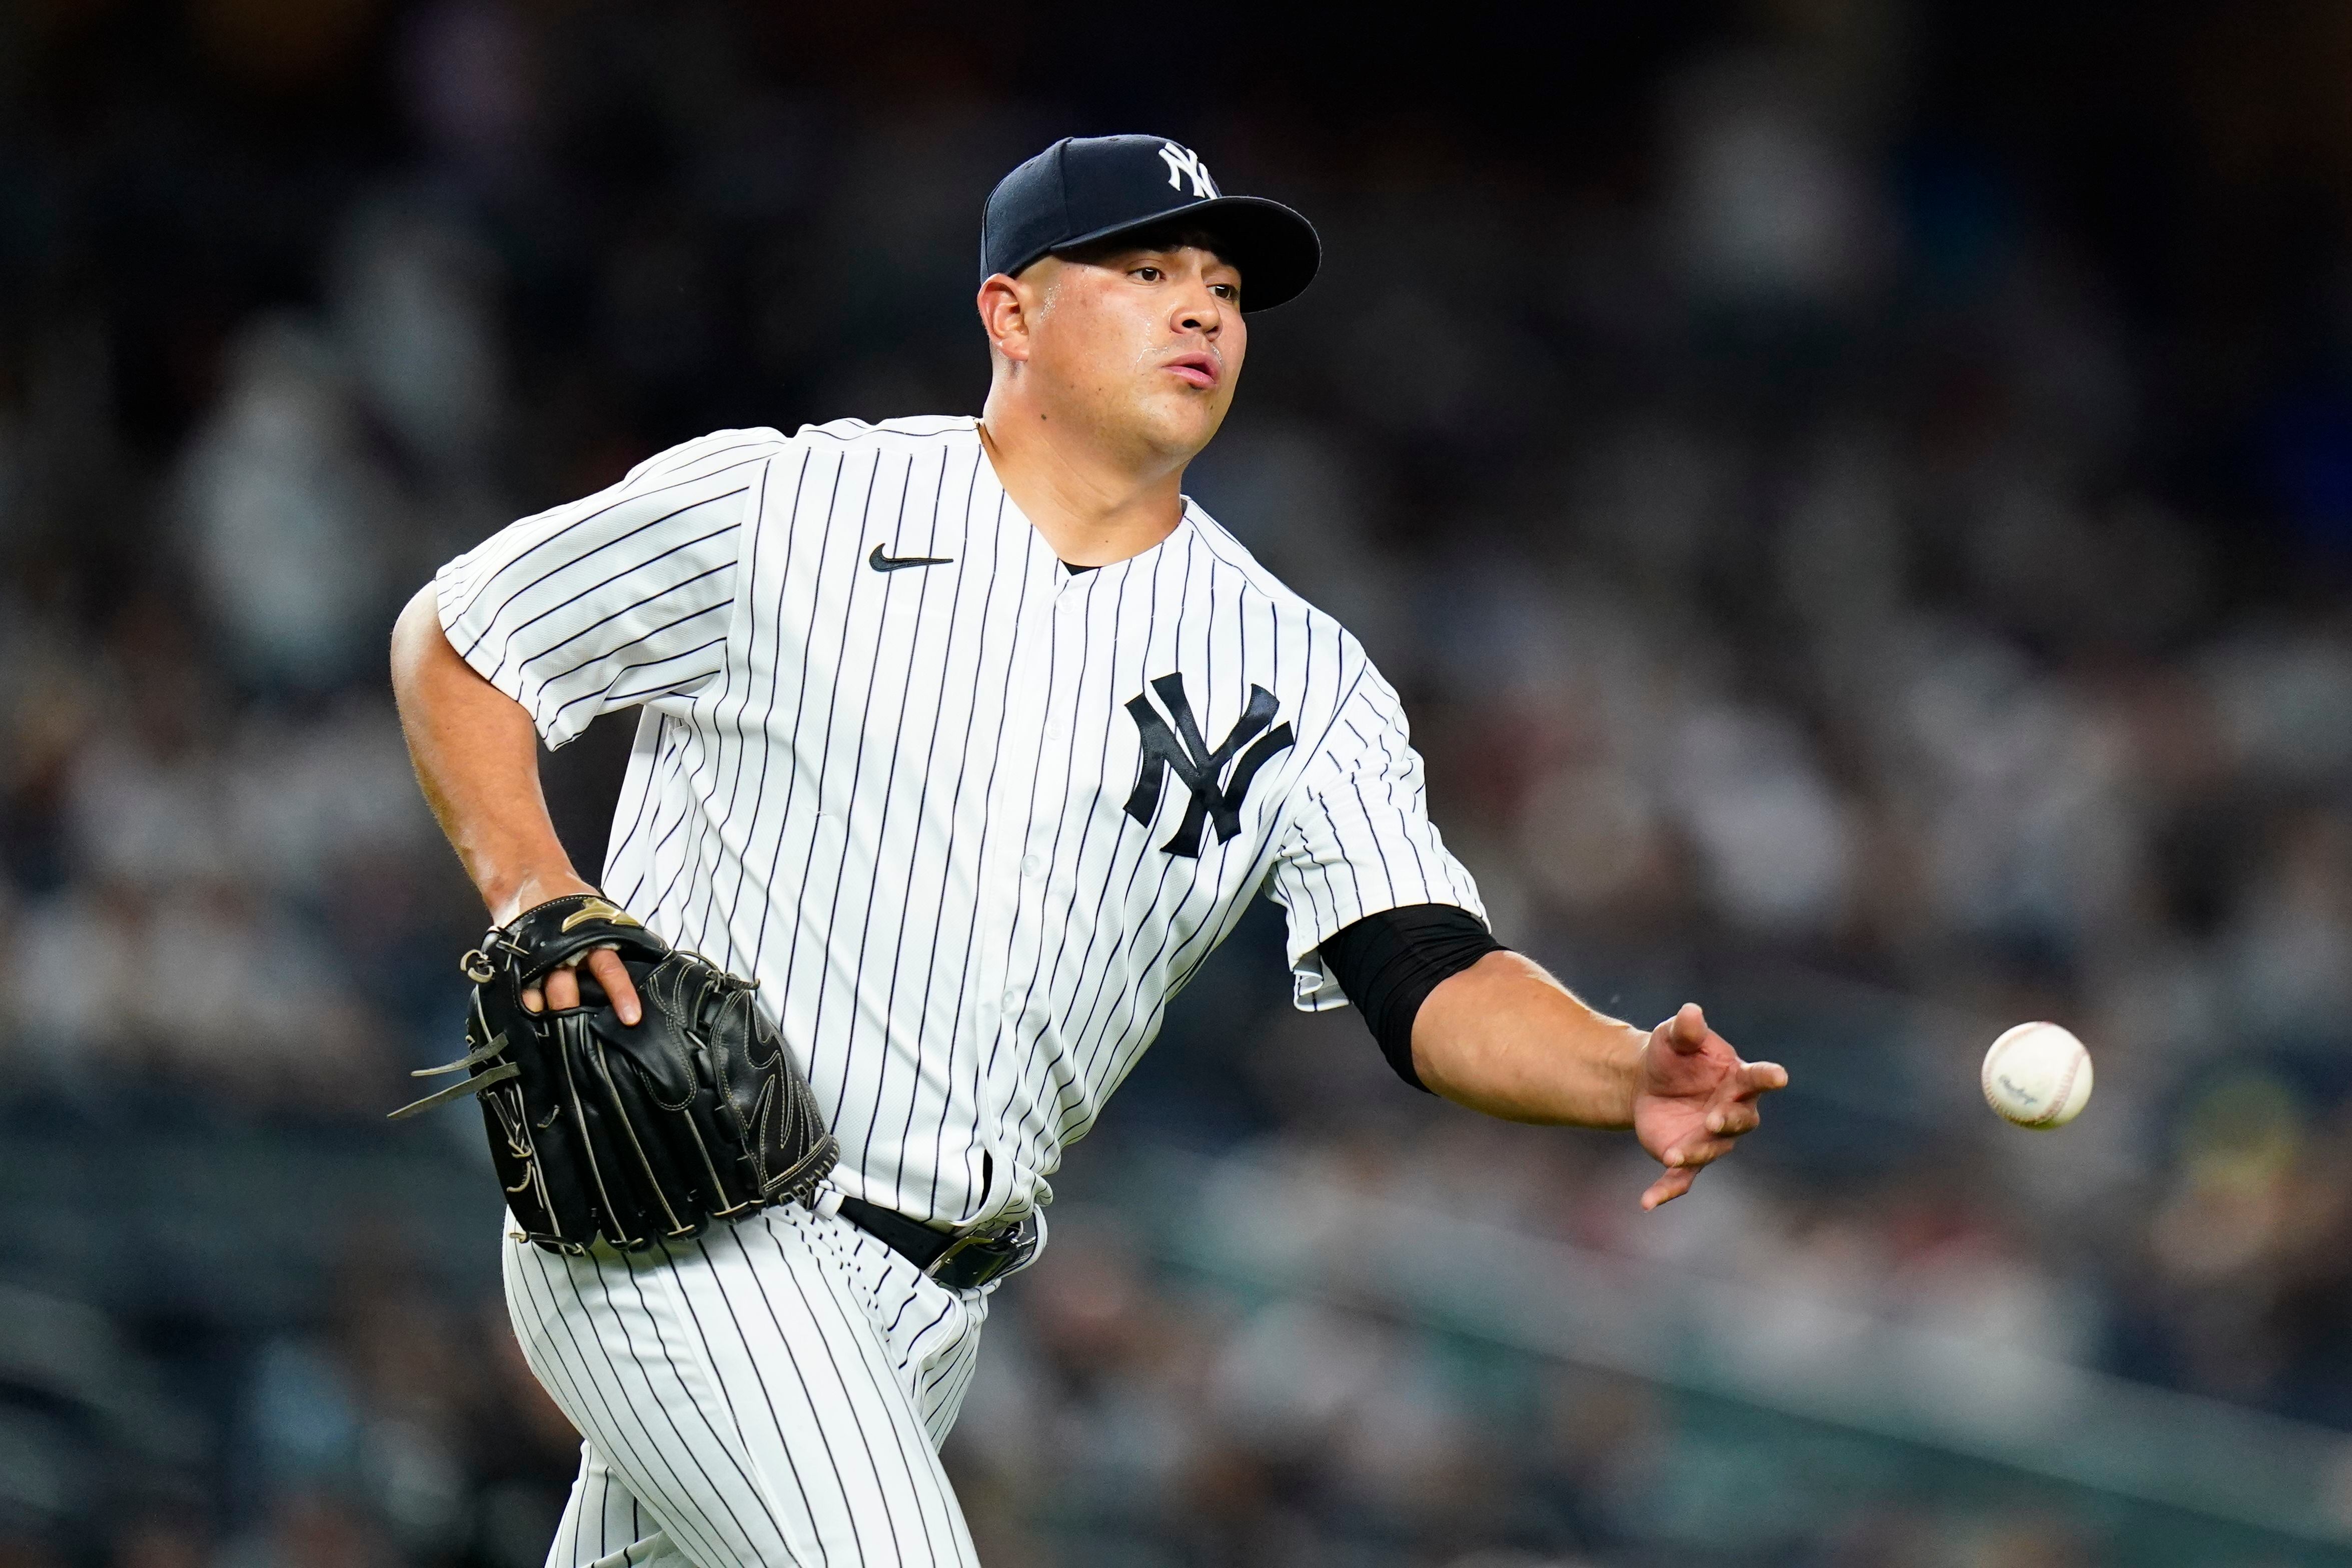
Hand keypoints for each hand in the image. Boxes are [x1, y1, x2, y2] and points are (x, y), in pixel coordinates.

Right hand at [497, 876, 643, 1026]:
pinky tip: (526, 1022)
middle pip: (566, 992)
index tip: (631, 1018)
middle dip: (571, 1016)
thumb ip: (618, 938)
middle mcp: (563, 953)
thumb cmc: (574, 902)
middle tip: (578, 1041)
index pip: (610, 970)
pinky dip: (523, 1006)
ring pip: (540, 996)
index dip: (621, 994)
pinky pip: (518, 989)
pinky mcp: (517, 962)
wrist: (530, 879)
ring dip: (545, 1018)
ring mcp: (537, 960)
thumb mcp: (601, 914)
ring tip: (550, 1041)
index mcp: (592, 941)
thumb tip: (653, 959)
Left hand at [1631, 1002, 1786, 1210]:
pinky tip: (1647, 1201)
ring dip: (1694, 1152)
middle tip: (1713, 1120)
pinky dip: (1666, 1191)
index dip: (1769, 1076)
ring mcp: (1711, 1139)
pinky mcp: (1687, 1157)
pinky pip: (1680, 1179)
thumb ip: (1685, 1029)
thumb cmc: (1673, 1055)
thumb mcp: (1674, 1037)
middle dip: (1728, 1121)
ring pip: (1711, 1150)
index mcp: (1736, 1079)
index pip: (1758, 1077)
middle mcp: (1732, 1112)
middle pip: (1740, 1121)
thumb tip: (1690, 1012)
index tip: (1780, 1076)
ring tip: (1672, 1154)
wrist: (1646, 1082)